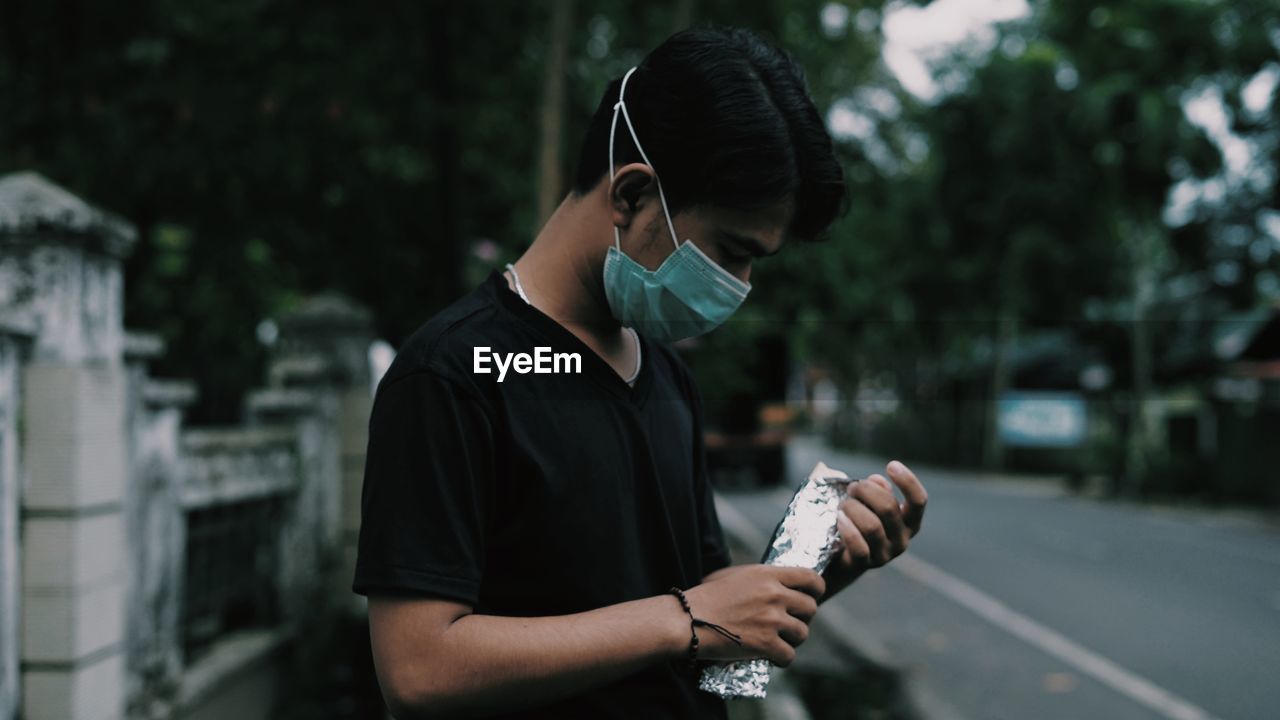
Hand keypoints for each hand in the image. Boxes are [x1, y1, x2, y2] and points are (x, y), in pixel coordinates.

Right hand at [683, 564, 824, 666]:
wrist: (687, 620)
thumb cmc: (705, 597)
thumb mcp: (733, 575)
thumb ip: (760, 578)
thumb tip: (778, 584)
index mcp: (767, 574)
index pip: (810, 578)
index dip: (816, 589)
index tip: (811, 596)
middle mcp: (774, 595)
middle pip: (810, 608)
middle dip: (803, 617)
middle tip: (789, 622)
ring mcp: (772, 621)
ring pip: (803, 633)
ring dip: (793, 639)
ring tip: (778, 640)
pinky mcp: (766, 645)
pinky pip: (789, 655)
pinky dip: (782, 659)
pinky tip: (771, 656)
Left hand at [823, 460, 927, 600]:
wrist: (843, 558)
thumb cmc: (860, 521)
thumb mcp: (870, 502)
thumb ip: (877, 489)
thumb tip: (878, 481)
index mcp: (910, 523)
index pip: (919, 501)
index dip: (908, 481)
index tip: (891, 465)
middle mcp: (902, 540)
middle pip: (888, 508)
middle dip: (866, 490)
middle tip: (853, 487)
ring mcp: (885, 555)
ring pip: (872, 525)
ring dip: (853, 507)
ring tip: (843, 504)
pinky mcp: (864, 564)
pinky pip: (858, 545)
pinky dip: (847, 528)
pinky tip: (840, 518)